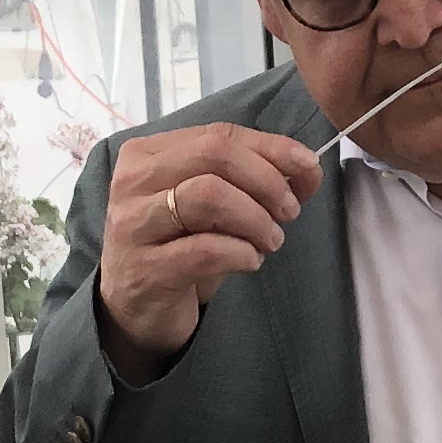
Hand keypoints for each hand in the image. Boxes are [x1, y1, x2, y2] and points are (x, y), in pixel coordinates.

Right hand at [95, 124, 328, 369]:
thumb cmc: (179, 248)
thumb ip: (255, 180)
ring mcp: (134, 224)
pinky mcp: (146, 269)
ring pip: (208, 196)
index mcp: (149, 154)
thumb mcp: (215, 206)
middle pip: (214, 154)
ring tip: (270, 241)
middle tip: (288, 212)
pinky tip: (250, 262)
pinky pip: (205, 250)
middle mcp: (133, 181)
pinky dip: (241, 253)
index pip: (218, 134)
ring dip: (256, 219)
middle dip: (266, 180)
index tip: (308, 168)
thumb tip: (307, 168)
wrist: (137, 308)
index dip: (272, 148)